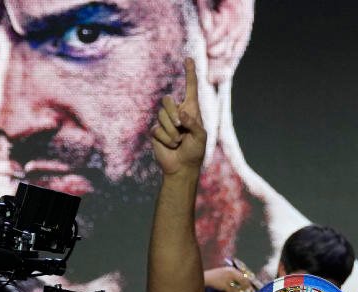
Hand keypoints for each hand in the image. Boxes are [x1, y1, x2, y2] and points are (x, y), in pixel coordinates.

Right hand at [150, 57, 206, 175]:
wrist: (182, 167)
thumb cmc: (195, 152)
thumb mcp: (201, 138)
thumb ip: (194, 124)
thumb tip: (182, 114)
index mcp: (191, 110)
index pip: (191, 88)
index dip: (190, 73)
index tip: (189, 58)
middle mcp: (177, 112)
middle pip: (167, 100)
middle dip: (172, 114)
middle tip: (181, 128)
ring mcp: (165, 121)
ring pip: (161, 116)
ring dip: (172, 132)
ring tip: (178, 142)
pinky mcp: (156, 130)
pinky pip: (157, 129)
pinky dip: (166, 139)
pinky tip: (171, 146)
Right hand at [204, 264, 257, 291]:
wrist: (206, 277)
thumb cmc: (216, 275)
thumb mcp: (225, 271)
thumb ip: (234, 274)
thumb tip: (244, 279)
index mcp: (232, 269)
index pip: (243, 275)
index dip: (248, 281)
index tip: (251, 285)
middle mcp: (231, 273)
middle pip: (243, 281)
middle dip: (247, 287)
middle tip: (250, 291)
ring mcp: (227, 279)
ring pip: (237, 288)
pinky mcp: (224, 285)